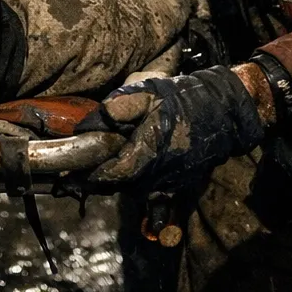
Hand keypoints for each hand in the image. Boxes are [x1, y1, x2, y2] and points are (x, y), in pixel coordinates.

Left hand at [76, 66, 264, 191]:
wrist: (221, 112)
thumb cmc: (182, 100)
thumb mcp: (145, 93)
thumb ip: (115, 108)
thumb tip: (87, 125)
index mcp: (150, 149)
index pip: (115, 173)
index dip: (91, 176)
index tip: (70, 175)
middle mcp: (160, 173)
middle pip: (121, 186)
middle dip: (97, 182)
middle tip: (72, 178)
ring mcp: (171, 182)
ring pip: (134, 192)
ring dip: (114, 186)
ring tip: (92, 178)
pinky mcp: (179, 186)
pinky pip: (153, 198)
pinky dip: (135, 191)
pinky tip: (122, 185)